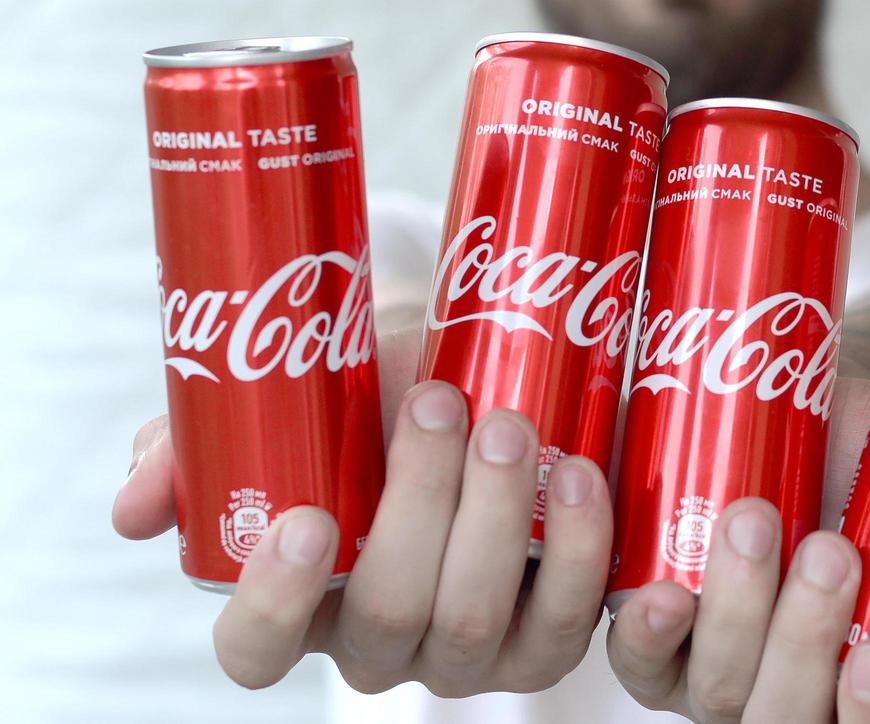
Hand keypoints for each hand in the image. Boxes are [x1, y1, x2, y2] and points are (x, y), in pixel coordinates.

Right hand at [111, 327, 613, 696]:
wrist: (466, 375)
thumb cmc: (361, 400)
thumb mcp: (277, 406)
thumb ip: (190, 448)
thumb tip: (132, 507)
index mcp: (298, 601)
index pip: (256, 649)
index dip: (274, 605)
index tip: (307, 519)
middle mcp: (382, 642)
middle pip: (390, 618)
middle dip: (419, 510)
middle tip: (439, 406)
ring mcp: (466, 649)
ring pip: (476, 623)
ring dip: (498, 519)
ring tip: (509, 426)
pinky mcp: (547, 633)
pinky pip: (567, 623)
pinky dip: (583, 549)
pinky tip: (579, 473)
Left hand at [605, 378, 869, 723]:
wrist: (856, 416)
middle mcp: (794, 702)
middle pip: (783, 722)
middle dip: (800, 650)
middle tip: (831, 555)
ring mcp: (723, 675)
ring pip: (716, 690)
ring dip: (735, 614)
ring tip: (757, 521)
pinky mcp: (662, 634)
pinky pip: (641, 663)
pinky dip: (649, 632)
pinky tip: (664, 592)